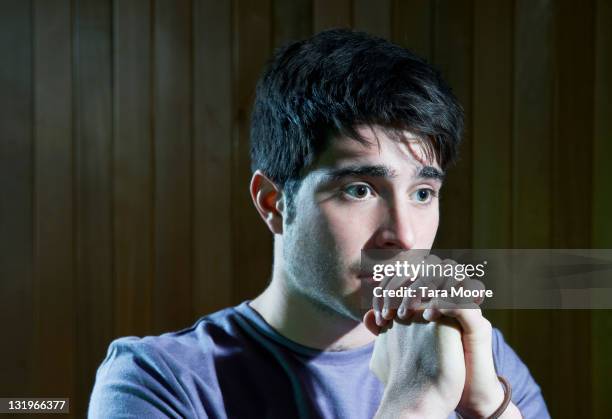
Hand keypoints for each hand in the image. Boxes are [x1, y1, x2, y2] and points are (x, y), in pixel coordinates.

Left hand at [368, 255, 512, 416]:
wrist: (461, 396)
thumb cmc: (430, 371)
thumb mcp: (404, 346)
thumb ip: (386, 329)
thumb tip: (367, 316)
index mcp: (435, 298)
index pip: (414, 269)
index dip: (392, 282)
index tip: (379, 308)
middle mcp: (452, 297)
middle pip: (432, 264)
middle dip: (405, 282)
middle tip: (390, 309)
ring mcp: (467, 309)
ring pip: (451, 274)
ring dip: (423, 288)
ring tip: (405, 314)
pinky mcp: (478, 326)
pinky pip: (464, 300)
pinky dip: (444, 302)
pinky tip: (427, 317)